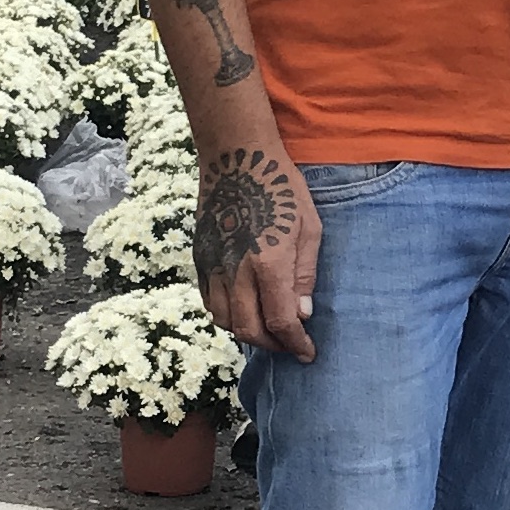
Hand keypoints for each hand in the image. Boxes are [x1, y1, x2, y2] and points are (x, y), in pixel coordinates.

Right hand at [192, 145, 318, 360]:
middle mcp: (236, 270)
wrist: (236, 156)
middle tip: (290, 346)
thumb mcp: (310, 228)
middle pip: (249, 330)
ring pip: (224, 321)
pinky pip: (209, 301)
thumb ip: (304, 275)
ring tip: (268, 332)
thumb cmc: (281, 188)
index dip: (296, 344)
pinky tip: (244, 312)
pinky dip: (227, 316)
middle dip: (272, 346)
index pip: (280, 321)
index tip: (308, 353)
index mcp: (268, 263)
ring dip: (248, 334)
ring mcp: (213, 265)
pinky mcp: (200, 258)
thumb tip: (302, 314)